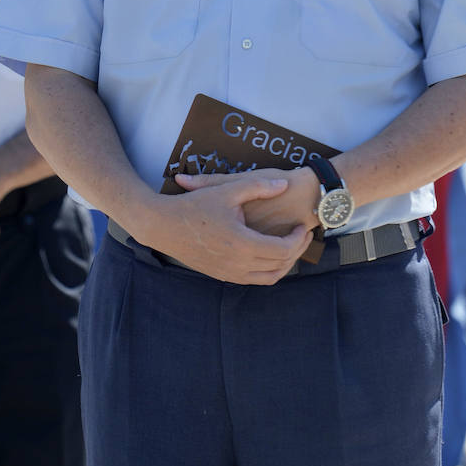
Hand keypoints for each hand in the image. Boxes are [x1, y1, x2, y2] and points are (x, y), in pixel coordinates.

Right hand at [143, 172, 312, 284]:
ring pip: (269, 278)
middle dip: (297, 250)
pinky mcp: (221, 275)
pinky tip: (269, 253)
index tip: (301, 226)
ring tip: (290, 246)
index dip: (298, 239)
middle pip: (280, 265)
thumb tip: (283, 185)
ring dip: (284, 264)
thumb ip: (258, 187)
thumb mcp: (227, 190)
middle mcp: (237, 263)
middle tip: (302, 235)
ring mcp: (229, 273)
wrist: (162, 226)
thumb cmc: (194, 206)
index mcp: (241, 243)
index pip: (283, 249)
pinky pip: (254, 280)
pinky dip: (268, 271)